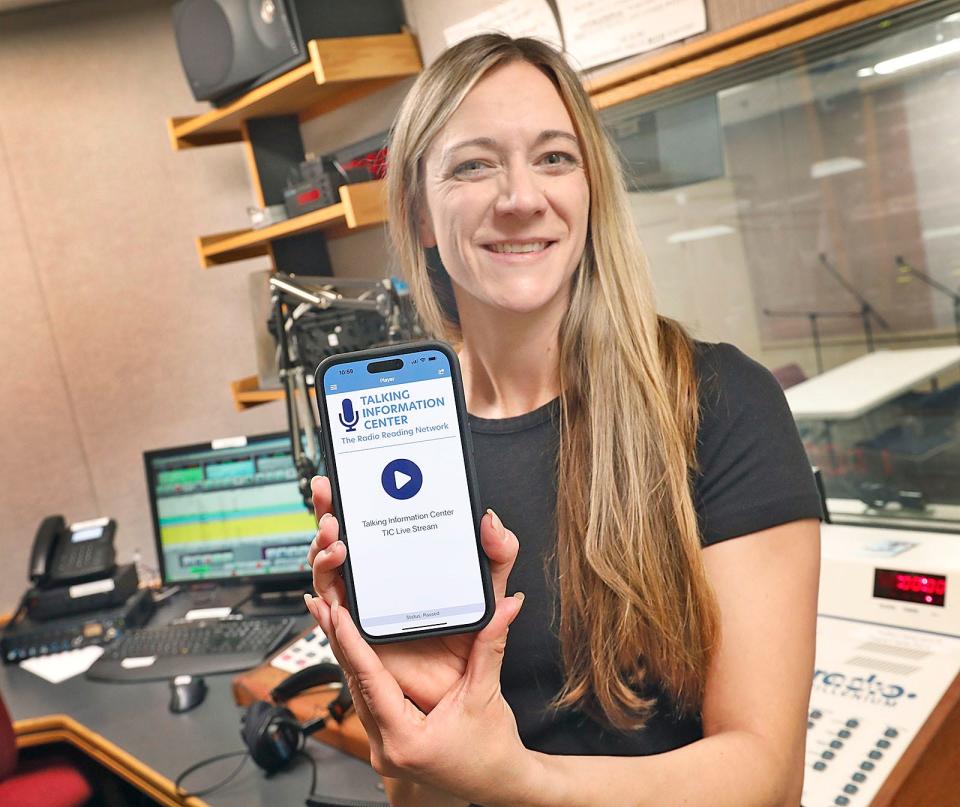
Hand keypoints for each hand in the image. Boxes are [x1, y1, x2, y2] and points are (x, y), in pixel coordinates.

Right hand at [305, 475, 519, 712]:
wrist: (465, 686)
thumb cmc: (471, 635)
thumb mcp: (489, 587)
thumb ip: (497, 553)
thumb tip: (491, 522)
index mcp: (401, 560)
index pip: (369, 523)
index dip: (349, 500)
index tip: (342, 479)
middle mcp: (377, 580)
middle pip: (339, 543)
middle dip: (326, 516)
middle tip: (330, 504)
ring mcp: (366, 607)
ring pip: (329, 576)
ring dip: (322, 557)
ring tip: (335, 544)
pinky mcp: (362, 638)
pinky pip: (333, 620)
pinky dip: (323, 605)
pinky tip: (324, 596)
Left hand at [309, 593, 537, 806]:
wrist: (499, 782)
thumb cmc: (492, 750)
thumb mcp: (486, 693)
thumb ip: (490, 645)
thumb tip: (503, 609)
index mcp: (405, 740)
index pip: (370, 681)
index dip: (352, 643)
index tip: (338, 613)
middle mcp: (386, 749)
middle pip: (354, 685)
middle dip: (339, 642)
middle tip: (323, 605)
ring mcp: (383, 750)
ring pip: (356, 693)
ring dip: (346, 655)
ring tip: (332, 619)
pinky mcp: (387, 744)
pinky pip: (366, 702)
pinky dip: (360, 672)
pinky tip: (352, 649)